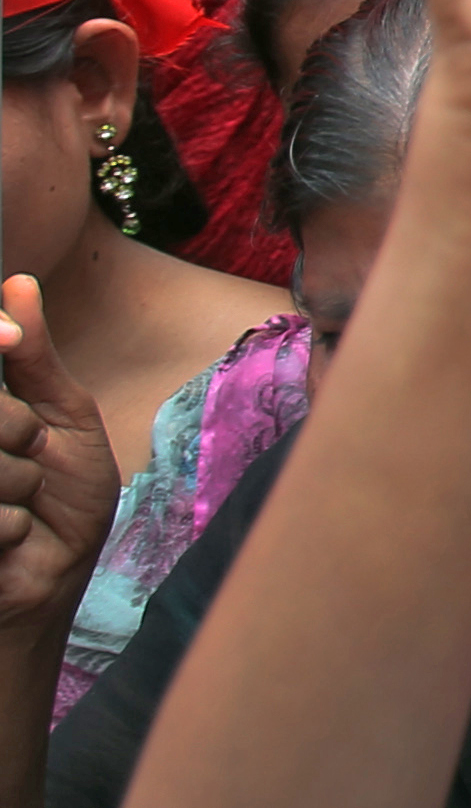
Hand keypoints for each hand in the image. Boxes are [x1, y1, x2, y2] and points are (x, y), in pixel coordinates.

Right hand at [0, 280, 116, 642]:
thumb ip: (34, 358)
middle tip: (30, 458)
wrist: (46, 585)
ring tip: (19, 506)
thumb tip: (17, 283)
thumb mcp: (63, 419)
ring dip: (18, 485)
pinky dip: (11, 524)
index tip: (10, 339)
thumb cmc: (60, 503)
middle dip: (18, 432)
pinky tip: (9, 536)